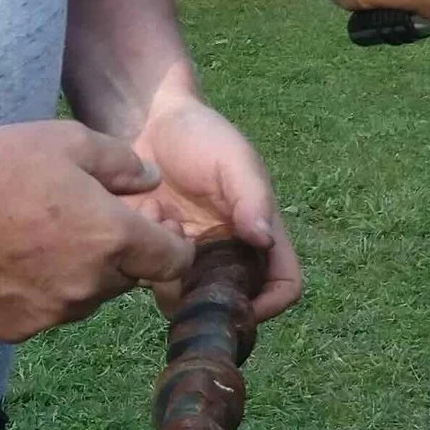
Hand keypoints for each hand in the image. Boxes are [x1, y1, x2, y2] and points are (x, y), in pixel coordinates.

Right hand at [0, 122, 195, 342]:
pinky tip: (13, 259)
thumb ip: (122, 163)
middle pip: (129, 278)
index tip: (151, 224)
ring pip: (88, 298)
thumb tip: (151, 182)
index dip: (171, 241)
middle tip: (86, 219)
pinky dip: (43, 291)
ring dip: (82, 274)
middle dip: (121, 252)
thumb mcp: (68, 140)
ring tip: (43, 235)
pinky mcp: (15, 331)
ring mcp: (50, 314)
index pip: (174, 260)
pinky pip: (48, 312)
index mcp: (112, 239)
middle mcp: (88, 286)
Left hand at [127, 91, 304, 323]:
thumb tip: (264, 241)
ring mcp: (189, 259)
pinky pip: (153, 280)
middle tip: (189, 264)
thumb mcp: (234, 159)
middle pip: (233, 304)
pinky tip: (147, 218)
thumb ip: (252, 197)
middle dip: (211, 295)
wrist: (149, 123)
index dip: (271, 303)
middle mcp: (227, 254)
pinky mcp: (153, 256)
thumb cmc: (202, 136)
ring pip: (188, 301)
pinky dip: (147, 258)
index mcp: (258, 233)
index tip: (244, 306)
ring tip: (166, 224)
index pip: (282, 284)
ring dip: (175, 274)